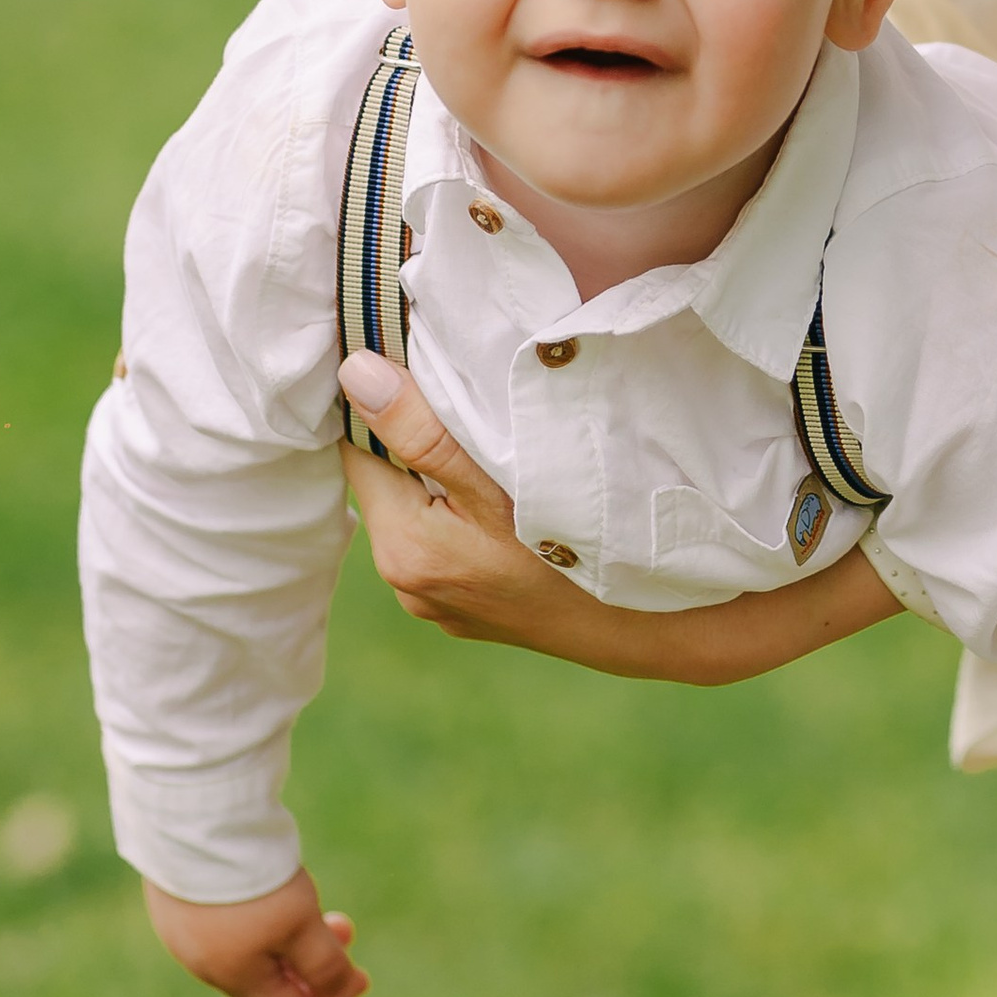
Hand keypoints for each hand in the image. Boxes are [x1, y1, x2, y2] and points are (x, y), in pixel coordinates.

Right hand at [143, 864, 367, 996]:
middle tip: (345, 927)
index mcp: (231, 976)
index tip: (362, 977)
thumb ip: (323, 966)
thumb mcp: (300, 925)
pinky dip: (256, 914)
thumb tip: (345, 992)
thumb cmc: (252, 881)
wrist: (195, 820)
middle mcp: (200, 961)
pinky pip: (224, 919)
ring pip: (246, 948)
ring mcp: (183, 927)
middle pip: (267, 979)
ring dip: (286, 937)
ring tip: (310, 902)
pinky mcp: (176, 894)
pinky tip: (270, 883)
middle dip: (313, 961)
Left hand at [337, 347, 904, 680]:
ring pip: (419, 511)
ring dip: (442, 478)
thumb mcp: (499, 476)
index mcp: (404, 549)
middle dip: (414, 441)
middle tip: (468, 404)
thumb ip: (422, 429)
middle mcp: (408, 585)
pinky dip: (465, 515)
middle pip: (388, 482)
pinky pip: (446, 542)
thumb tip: (353, 375)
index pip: (360, 450)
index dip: (383, 405)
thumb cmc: (581, 543)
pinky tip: (507, 502)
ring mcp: (437, 604)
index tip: (420, 370)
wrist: (644, 626)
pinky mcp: (465, 612)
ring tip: (494, 448)